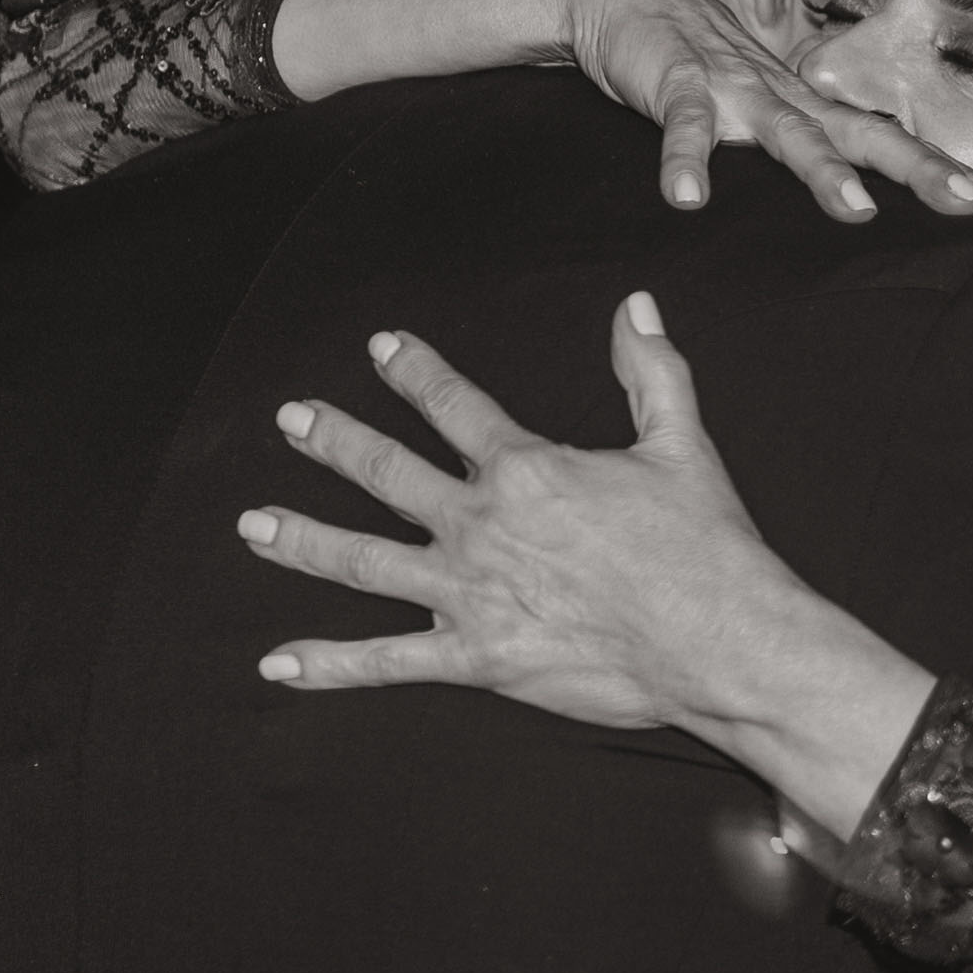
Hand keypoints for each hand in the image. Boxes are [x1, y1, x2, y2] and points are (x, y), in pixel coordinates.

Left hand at [240, 311, 942, 831]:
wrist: (719, 639)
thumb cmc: (706, 546)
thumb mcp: (683, 444)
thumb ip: (651, 371)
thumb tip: (635, 306)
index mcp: (527, 469)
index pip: (453, 406)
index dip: (412, 372)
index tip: (380, 348)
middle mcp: (482, 524)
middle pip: (386, 473)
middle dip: (334, 442)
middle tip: (292, 419)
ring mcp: (470, 592)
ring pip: (364, 561)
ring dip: (303, 539)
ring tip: (254, 525)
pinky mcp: (476, 657)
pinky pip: (387, 662)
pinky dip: (329, 666)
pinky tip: (276, 664)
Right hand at [551, 0, 972, 224]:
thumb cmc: (702, 70)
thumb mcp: (761, 116)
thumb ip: (803, 154)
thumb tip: (854, 209)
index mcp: (813, 111)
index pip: (895, 145)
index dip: (951, 174)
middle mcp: (789, 99)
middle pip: (867, 139)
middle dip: (921, 172)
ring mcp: (736, 89)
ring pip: (790, 133)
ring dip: (821, 171)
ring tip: (855, 213)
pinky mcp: (678, 83)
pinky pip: (686, 126)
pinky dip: (685, 161)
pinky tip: (687, 199)